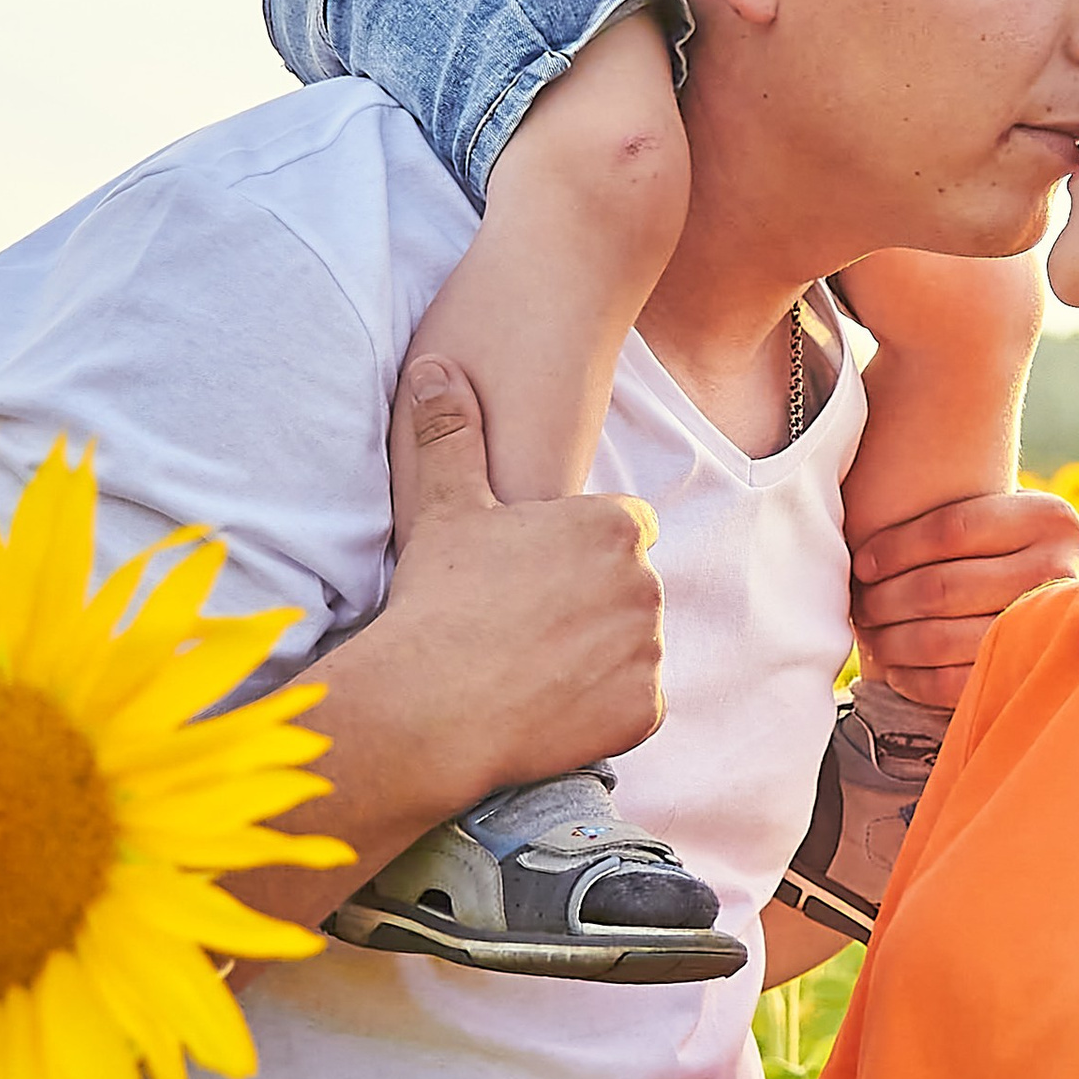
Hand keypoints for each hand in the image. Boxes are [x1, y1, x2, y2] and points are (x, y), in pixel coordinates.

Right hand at [383, 355, 665, 792]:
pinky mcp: (644, 710)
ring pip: (630, 646)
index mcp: (614, 527)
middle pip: (628, 589)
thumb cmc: (438, 601)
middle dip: (591, 603)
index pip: (624, 529)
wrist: (429, 708)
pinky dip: (601, 710)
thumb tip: (435, 368)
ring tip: (532, 666)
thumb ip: (452, 433)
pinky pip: (631, 704)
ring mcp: (649, 651)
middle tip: (527, 624)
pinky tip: (549, 705)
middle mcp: (646, 583)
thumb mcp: (443, 508)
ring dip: (598, 656)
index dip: (578, 551)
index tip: (535, 573)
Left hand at [851, 492, 1078, 707]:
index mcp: (1048, 518)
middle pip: (941, 586)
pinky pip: (954, 683)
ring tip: (872, 637)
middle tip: (861, 606)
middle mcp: (1058, 568)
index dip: (894, 548)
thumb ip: (962, 511)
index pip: (950, 529)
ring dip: (892, 641)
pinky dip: (915, 680)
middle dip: (885, 600)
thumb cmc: (1012, 562)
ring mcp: (1049, 628)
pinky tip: (897, 671)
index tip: (862, 564)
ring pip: (940, 638)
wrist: (1073, 625)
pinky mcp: (1034, 676)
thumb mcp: (1008, 523)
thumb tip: (865, 514)